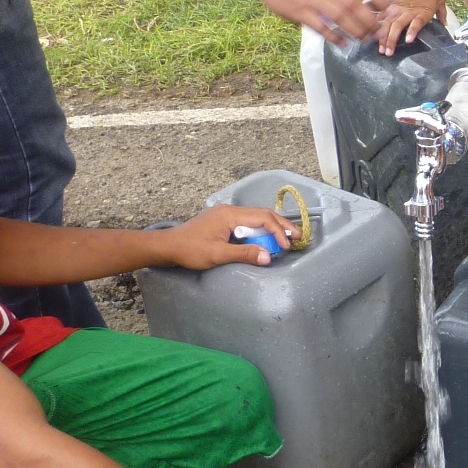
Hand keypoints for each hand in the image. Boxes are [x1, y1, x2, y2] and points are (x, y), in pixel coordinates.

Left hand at [157, 204, 299, 268]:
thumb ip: (244, 254)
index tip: (287, 246)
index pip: (263, 218)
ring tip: (287, 236)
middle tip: (298, 236)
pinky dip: (261, 228)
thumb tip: (268, 256)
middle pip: (263, 213)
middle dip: (282, 224)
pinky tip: (266, 236)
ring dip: (273, 226)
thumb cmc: (190, 250)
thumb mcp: (218, 254)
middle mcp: (230, 210)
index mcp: (230, 215)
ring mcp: (226, 213)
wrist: (168, 245)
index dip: (279, 231)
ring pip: (256, 215)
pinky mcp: (223, 219)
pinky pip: (248, 220)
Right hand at [234, 0, 388, 43]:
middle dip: (371, 21)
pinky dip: (335, 37)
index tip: (390, 11)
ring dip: (357, 31)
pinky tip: (344, 42)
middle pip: (355, 5)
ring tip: (365, 38)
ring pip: (341, 18)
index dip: (381, 0)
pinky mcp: (298, 11)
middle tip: (379, 31)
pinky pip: (322, 28)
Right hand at [379, 0, 444, 54]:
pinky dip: (378, 25)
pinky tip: (373, 34)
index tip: (408, 40)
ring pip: (388, 24)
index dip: (413, 31)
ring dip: (384, 37)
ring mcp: (398, 8)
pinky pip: (383, 16)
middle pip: (398, 27)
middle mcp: (409, 12)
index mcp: (423, 11)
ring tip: (381, 50)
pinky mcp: (391, 5)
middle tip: (388, 54)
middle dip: (392, 41)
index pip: (417, 23)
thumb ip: (442, 12)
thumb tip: (445, 23)